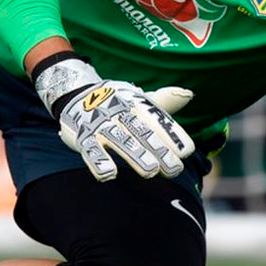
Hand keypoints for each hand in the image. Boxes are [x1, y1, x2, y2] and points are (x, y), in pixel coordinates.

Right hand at [33, 55, 194, 181]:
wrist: (76, 91)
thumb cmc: (117, 101)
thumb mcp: (139, 99)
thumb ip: (164, 101)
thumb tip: (188, 94)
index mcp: (137, 104)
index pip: (158, 119)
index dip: (173, 135)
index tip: (187, 151)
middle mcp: (120, 113)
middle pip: (142, 132)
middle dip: (159, 149)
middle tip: (175, 169)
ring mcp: (101, 125)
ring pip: (120, 141)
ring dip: (135, 156)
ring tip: (150, 172)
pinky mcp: (83, 137)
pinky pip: (90, 150)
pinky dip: (99, 162)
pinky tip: (109, 175)